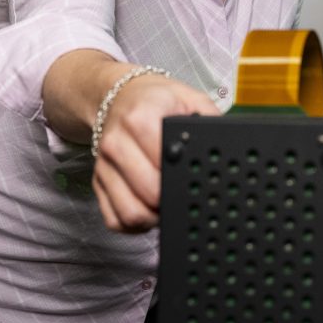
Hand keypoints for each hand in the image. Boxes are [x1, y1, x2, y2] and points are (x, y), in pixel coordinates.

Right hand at [91, 74, 220, 232]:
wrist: (122, 96)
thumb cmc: (158, 100)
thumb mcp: (188, 97)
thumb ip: (208, 119)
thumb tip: (225, 147)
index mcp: (140, 119)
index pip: (163, 163)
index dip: (183, 177)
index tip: (197, 179)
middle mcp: (116, 143)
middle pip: (148, 193)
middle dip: (173, 201)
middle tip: (187, 196)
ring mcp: (104, 166)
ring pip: (129, 213)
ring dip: (154, 219)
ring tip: (170, 208)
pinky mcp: (97, 182)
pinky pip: (115, 220)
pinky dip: (134, 225)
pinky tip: (151, 213)